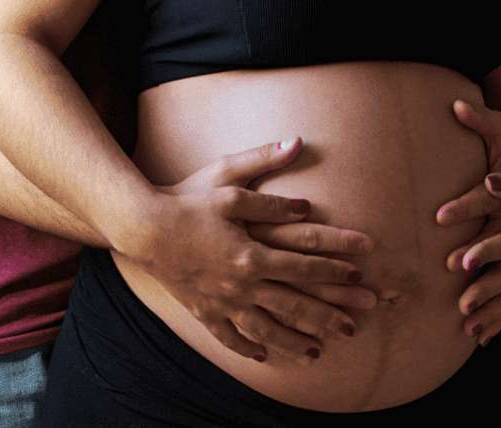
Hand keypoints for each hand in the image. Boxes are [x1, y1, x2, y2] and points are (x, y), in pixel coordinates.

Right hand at [122, 138, 377, 363]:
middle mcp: (242, 283)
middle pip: (295, 304)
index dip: (335, 268)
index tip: (360, 274)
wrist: (140, 228)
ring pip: (266, 328)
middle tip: (357, 324)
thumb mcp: (227, 178)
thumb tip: (299, 146)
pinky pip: (228, 335)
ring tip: (317, 352)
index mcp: (253, 253)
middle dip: (329, 313)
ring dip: (294, 341)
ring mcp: (222, 301)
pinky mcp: (201, 309)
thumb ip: (265, 166)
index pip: (305, 263)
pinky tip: (262, 355)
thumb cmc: (186, 199)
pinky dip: (247, 347)